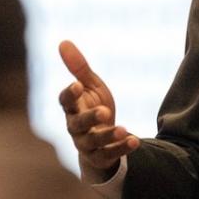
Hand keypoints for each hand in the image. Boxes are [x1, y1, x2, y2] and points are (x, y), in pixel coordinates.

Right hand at [58, 40, 139, 182]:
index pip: (65, 102)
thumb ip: (79, 68)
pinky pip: (110, 155)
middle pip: (78, 124)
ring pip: (94, 142)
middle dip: (90, 118)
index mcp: (72, 108)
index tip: (77, 85)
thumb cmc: (93, 108)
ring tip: (122, 129)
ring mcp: (87, 144)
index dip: (69, 94)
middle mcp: (75, 127)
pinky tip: (135, 140)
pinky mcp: (101, 157)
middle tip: (105, 111)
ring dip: (108, 135)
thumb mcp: (90, 87)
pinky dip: (122, 148)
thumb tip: (63, 41)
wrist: (101, 141)